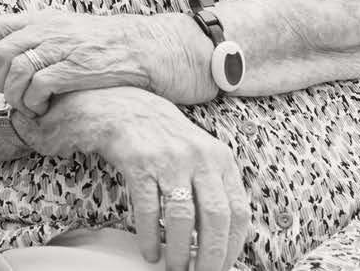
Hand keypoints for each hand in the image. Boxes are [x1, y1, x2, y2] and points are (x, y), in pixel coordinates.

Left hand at [0, 10, 175, 114]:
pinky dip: (34, 102)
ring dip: (15, 95)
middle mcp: (47, 29)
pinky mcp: (77, 68)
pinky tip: (44, 108)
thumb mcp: (66, 30)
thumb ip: (38, 38)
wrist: (145, 47)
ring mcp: (62, 47)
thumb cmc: (103, 45)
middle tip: (8, 95)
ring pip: (16, 70)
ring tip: (27, 105)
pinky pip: (39, 86)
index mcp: (41, 19)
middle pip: (0, 52)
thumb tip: (7, 58)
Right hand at [15, 88, 248, 270]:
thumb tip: (221, 239)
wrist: (121, 106)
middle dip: (210, 256)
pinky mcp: (139, 161)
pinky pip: (148, 208)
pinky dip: (150, 236)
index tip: (223, 267)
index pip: (238, 211)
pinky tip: (149, 252)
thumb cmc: (161, 139)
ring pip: (183, 217)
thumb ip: (212, 188)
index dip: (233, 246)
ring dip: (180, 251)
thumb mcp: (197, 155)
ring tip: (173, 269)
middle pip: (215, 218)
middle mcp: (199, 157)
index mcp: (220, 159)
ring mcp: (168, 158)